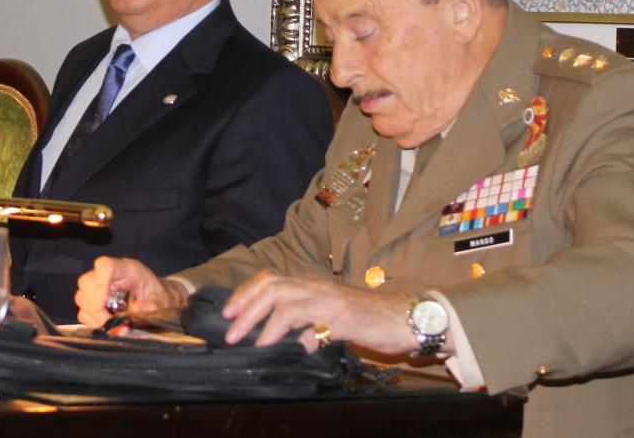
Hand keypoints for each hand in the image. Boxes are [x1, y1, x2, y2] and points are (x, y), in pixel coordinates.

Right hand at [74, 256, 188, 327]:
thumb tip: (127, 323)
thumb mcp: (159, 303)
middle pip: (87, 283)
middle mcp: (110, 275)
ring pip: (82, 297)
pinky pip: (83, 311)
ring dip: (94, 316)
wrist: (159, 300)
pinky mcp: (95, 300)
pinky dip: (92, 321)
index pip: (105, 266)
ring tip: (112, 327)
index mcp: (127, 269)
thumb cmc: (159, 297)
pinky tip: (107, 326)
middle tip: (110, 324)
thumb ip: (146, 311)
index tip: (103, 306)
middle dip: (96, 308)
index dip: (99, 286)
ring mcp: (100, 286)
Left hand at [222, 270, 421, 353]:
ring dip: (264, 327)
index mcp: (311, 284)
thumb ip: (305, 317)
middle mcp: (317, 287)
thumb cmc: (367, 317)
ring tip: (252, 346)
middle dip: (245, 309)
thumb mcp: (329, 312)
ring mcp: (330, 301)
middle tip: (230, 332)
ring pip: (287, 305)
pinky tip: (292, 354)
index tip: (227, 313)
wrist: (406, 317)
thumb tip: (276, 335)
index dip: (245, 293)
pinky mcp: (345, 319)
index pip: (269, 279)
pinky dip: (299, 342)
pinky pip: (315, 329)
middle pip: (271, 288)